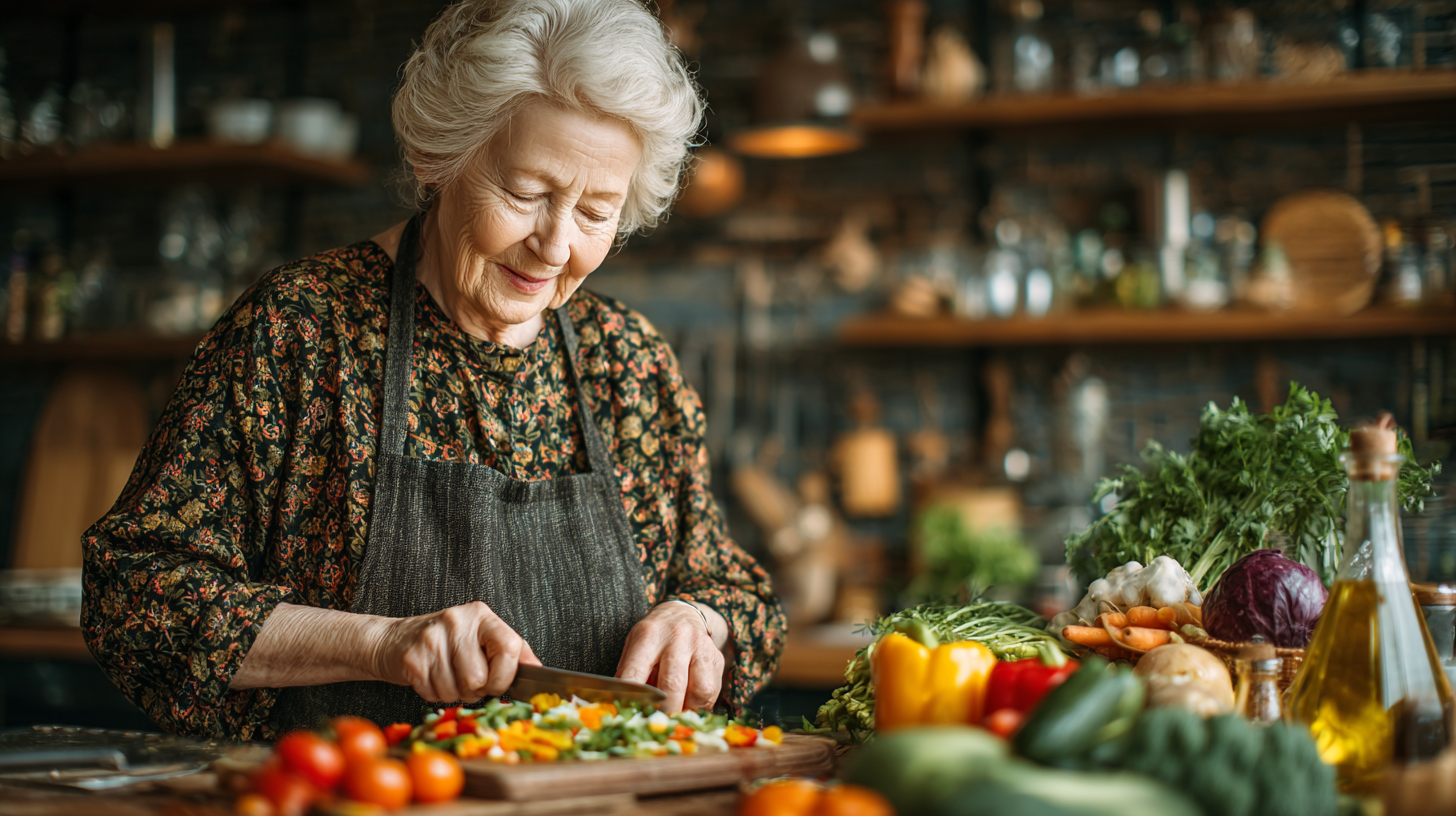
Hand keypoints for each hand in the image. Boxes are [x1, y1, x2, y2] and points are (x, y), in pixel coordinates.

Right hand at [370, 601, 539, 702]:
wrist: (395, 641)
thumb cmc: (447, 643)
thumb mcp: (482, 638)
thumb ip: (512, 652)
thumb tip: (539, 670)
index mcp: (482, 615)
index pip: (509, 649)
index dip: (506, 675)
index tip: (498, 682)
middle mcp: (457, 621)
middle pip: (479, 677)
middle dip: (476, 689)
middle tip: (466, 678)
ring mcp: (432, 639)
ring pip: (457, 689)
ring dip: (454, 694)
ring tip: (447, 676)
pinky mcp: (412, 659)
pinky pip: (434, 694)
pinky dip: (435, 695)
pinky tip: (431, 678)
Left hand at [616, 602, 726, 713]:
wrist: (681, 615)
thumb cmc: (652, 640)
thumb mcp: (634, 649)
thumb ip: (629, 676)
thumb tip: (624, 709)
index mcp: (648, 635)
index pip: (636, 674)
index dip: (632, 701)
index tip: (630, 717)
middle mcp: (677, 637)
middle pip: (671, 686)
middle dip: (663, 712)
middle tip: (655, 722)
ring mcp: (700, 646)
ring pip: (699, 691)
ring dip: (686, 710)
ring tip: (675, 714)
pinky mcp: (716, 657)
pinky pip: (711, 692)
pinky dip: (699, 706)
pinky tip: (689, 705)